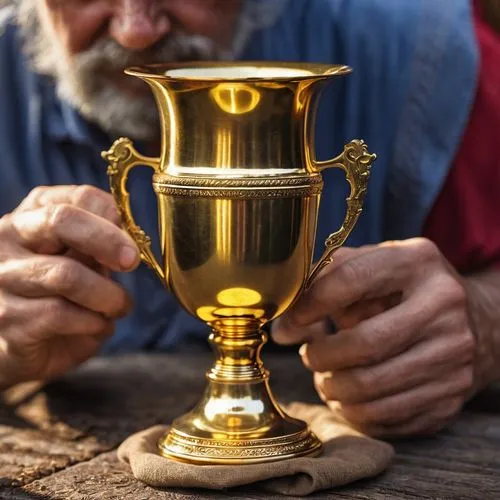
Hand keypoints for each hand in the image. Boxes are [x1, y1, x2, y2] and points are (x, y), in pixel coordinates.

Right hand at [0, 185, 138, 388]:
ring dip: (107, 294)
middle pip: (61, 220)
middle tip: (131, 262)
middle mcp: (8, 238)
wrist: (23, 342)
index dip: (113, 216)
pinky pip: (60, 314)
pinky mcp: (6, 317)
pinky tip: (100, 326)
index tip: (132, 241)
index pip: (78, 197)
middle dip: (107, 240)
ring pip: (66, 274)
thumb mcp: (82, 262)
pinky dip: (94, 322)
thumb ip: (100, 244)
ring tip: (120, 306)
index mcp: (34, 215)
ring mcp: (2, 277)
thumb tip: (130, 240)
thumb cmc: (60, 293)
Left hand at [272, 239, 474, 436]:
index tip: (288, 322)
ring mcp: (455, 353)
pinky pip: (390, 416)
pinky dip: (357, 413)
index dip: (308, 305)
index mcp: (417, 262)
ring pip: (373, 388)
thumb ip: (322, 284)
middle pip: (364, 344)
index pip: (350, 280)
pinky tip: (349, 399)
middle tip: (309, 356)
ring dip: (334, 389)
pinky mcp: (454, 393)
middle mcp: (444, 305)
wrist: (475, 320)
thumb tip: (281, 327)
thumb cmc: (404, 290)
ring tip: (325, 379)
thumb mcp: (371, 268)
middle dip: (321, 357)